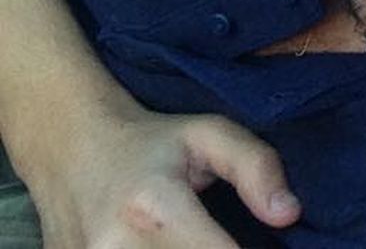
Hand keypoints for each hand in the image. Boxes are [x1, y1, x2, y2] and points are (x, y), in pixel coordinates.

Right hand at [21, 108, 300, 247]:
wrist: (70, 148)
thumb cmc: (150, 143)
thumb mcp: (208, 134)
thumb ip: (256, 166)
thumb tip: (289, 215)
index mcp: (154, 207)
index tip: (259, 246)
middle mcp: (114, 248)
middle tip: (217, 238)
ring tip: (192, 240)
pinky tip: (170, 248)